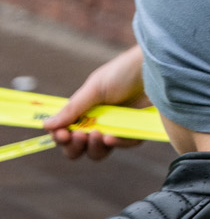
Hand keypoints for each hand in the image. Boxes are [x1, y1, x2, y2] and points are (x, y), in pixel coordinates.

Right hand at [47, 43, 147, 159]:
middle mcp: (99, 122)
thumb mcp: (95, 87)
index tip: (62, 135)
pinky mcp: (137, 130)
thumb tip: (46, 125)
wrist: (155, 66)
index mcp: (84, 111)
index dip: (61, 138)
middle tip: (79, 135)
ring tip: (96, 134)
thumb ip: (73, 108)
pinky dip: (117, 143)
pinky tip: (112, 137)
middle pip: (80, 148)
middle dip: (75, 147)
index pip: (66, 133)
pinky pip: (125, 144)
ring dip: (94, 147)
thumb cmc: (124, 72)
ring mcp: (118, 127)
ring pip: (100, 151)